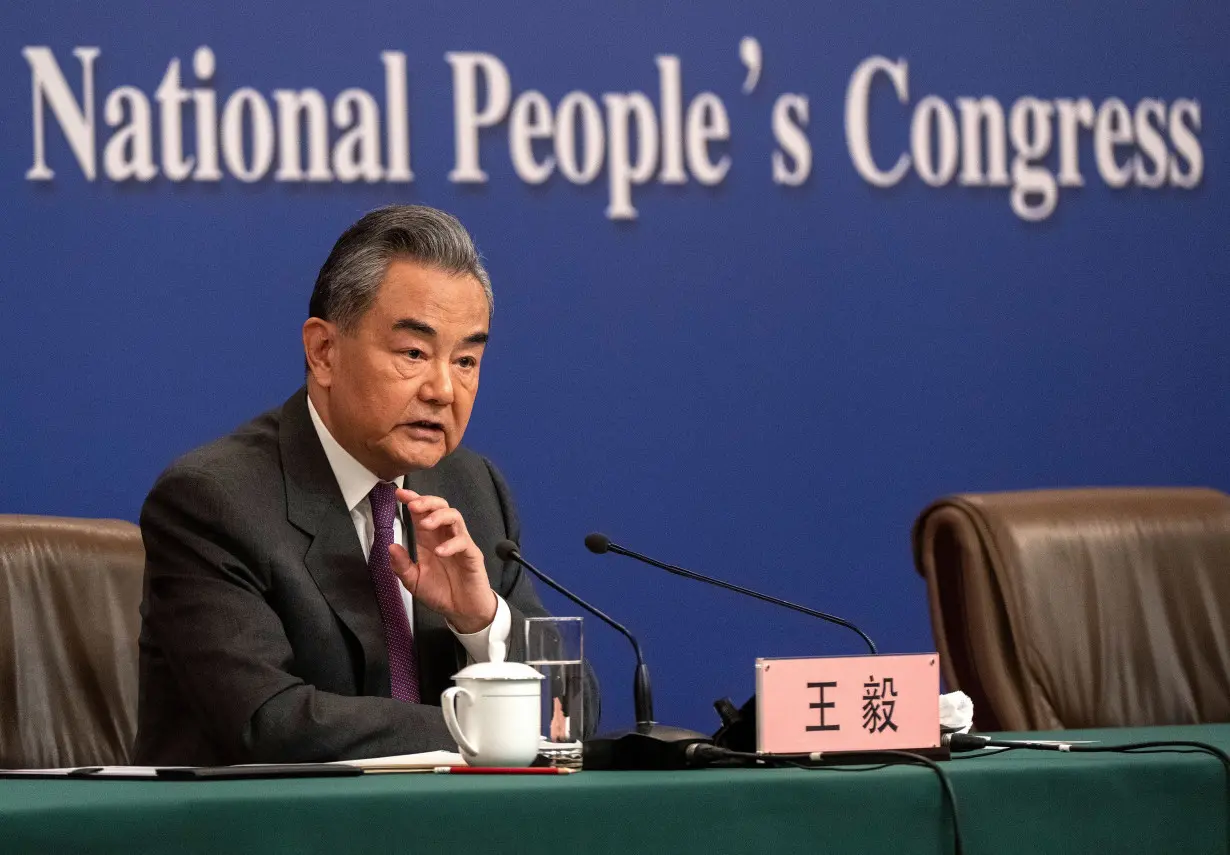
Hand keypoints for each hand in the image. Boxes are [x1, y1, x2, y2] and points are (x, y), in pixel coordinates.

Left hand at [388, 488, 496, 633]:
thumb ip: (402, 566)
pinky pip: (463, 542)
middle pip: (441, 507)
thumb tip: (391, 546)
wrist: (463, 612)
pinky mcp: (472, 554)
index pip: (422, 513)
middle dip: (426, 501)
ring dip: (438, 516)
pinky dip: (450, 544)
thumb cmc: (441, 593)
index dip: (413, 500)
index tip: (398, 493)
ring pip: (454, 516)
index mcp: (429, 540)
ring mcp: (460, 544)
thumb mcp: (414, 581)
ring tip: (425, 525)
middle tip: (413, 505)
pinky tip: (439, 552)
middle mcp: (445, 537)